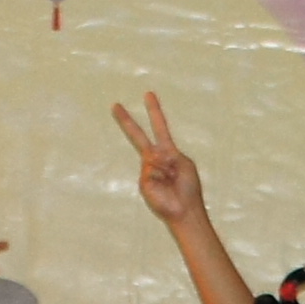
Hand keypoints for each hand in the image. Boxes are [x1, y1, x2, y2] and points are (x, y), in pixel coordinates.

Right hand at [114, 92, 205, 226]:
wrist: (184, 209)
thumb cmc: (188, 188)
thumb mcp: (184, 164)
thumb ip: (169, 154)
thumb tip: (152, 155)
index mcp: (168, 151)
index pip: (159, 127)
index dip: (154, 111)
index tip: (148, 94)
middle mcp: (154, 159)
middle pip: (139, 136)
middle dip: (127, 121)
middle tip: (115, 105)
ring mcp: (147, 170)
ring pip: (153, 158)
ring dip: (166, 168)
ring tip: (172, 181)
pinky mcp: (143, 181)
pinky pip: (151, 170)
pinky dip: (161, 176)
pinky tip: (165, 186)